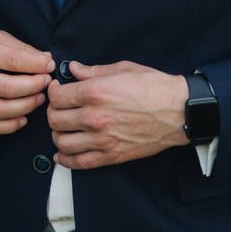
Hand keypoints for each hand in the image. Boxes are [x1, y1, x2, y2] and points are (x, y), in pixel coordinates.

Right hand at [0, 28, 54, 134]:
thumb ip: (18, 48)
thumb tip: (45, 60)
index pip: (12, 61)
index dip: (36, 65)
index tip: (49, 65)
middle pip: (9, 88)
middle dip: (34, 87)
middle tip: (47, 83)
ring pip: (0, 110)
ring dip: (26, 107)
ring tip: (39, 98)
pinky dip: (10, 125)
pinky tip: (23, 117)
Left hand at [47, 60, 188, 169]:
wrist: (178, 111)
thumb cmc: (153, 86)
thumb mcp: (122, 69)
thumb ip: (93, 70)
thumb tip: (73, 68)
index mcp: (95, 92)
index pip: (57, 96)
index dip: (53, 91)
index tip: (57, 89)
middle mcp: (94, 117)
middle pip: (55, 119)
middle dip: (53, 111)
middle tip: (60, 107)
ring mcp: (102, 139)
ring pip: (62, 142)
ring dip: (58, 134)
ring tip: (64, 127)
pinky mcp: (111, 156)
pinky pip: (79, 163)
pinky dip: (65, 160)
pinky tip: (62, 154)